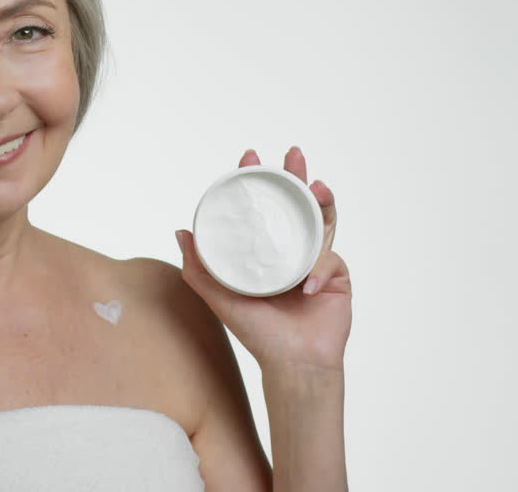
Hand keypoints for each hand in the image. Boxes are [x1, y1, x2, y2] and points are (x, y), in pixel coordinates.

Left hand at [175, 146, 350, 373]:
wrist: (292, 365)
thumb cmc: (257, 334)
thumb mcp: (222, 298)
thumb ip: (199, 269)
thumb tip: (180, 231)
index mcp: (265, 252)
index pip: (261, 208)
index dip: (257, 181)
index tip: (249, 157)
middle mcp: (291, 251)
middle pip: (295, 204)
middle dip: (295, 176)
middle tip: (291, 154)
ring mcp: (316, 261)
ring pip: (322, 220)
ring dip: (322, 200)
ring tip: (317, 186)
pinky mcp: (337, 276)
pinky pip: (330, 261)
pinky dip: (319, 270)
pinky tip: (305, 287)